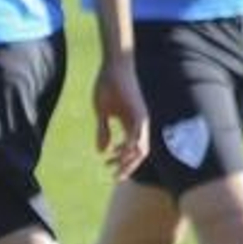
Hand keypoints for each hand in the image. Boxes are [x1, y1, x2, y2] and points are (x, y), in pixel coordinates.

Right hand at [93, 58, 148, 178]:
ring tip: (118, 169)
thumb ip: (102, 131)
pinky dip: (131, 148)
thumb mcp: (102, 112)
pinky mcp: (139, 114)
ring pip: (141, 149)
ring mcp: (141, 120)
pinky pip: (139, 137)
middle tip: (116, 177)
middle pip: (139, 154)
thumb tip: (101, 151)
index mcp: (131, 125)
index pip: (131, 150)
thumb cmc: (107, 85)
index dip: (121, 161)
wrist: (114, 66)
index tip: (108, 167)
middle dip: (128, 167)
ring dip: (130, 161)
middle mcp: (140, 125)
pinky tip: (121, 153)